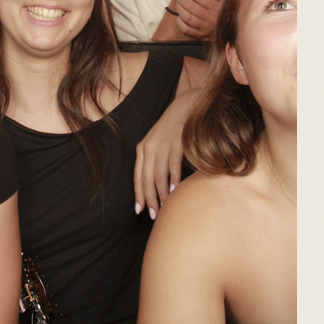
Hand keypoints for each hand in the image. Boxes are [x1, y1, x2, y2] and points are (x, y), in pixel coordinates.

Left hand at [134, 94, 188, 217]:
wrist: (186, 108)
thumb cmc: (173, 130)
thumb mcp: (158, 143)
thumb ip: (154, 160)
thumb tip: (156, 184)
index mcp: (143, 149)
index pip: (138, 176)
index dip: (138, 194)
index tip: (140, 209)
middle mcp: (150, 148)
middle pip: (147, 179)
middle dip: (149, 199)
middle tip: (153, 214)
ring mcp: (163, 146)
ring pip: (158, 176)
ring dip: (161, 194)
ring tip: (165, 206)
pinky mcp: (176, 144)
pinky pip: (172, 167)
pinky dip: (173, 180)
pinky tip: (173, 191)